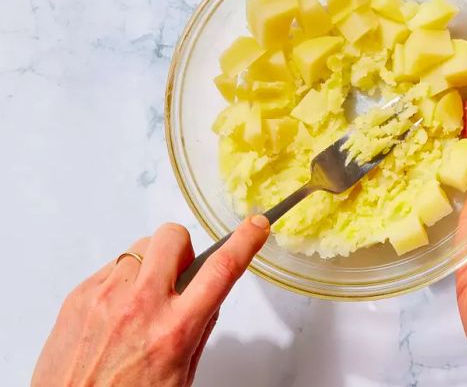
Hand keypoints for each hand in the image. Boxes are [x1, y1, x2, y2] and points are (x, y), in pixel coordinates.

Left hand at [32, 216, 269, 386]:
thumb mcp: (181, 374)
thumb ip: (199, 328)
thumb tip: (210, 293)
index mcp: (174, 330)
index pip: (221, 271)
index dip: (245, 242)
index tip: (256, 225)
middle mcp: (140, 306)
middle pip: (173, 237)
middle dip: (183, 249)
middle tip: (179, 275)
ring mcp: (106, 297)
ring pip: (141, 247)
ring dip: (151, 265)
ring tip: (142, 300)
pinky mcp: (80, 295)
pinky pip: (113, 265)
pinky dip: (123, 280)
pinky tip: (118, 310)